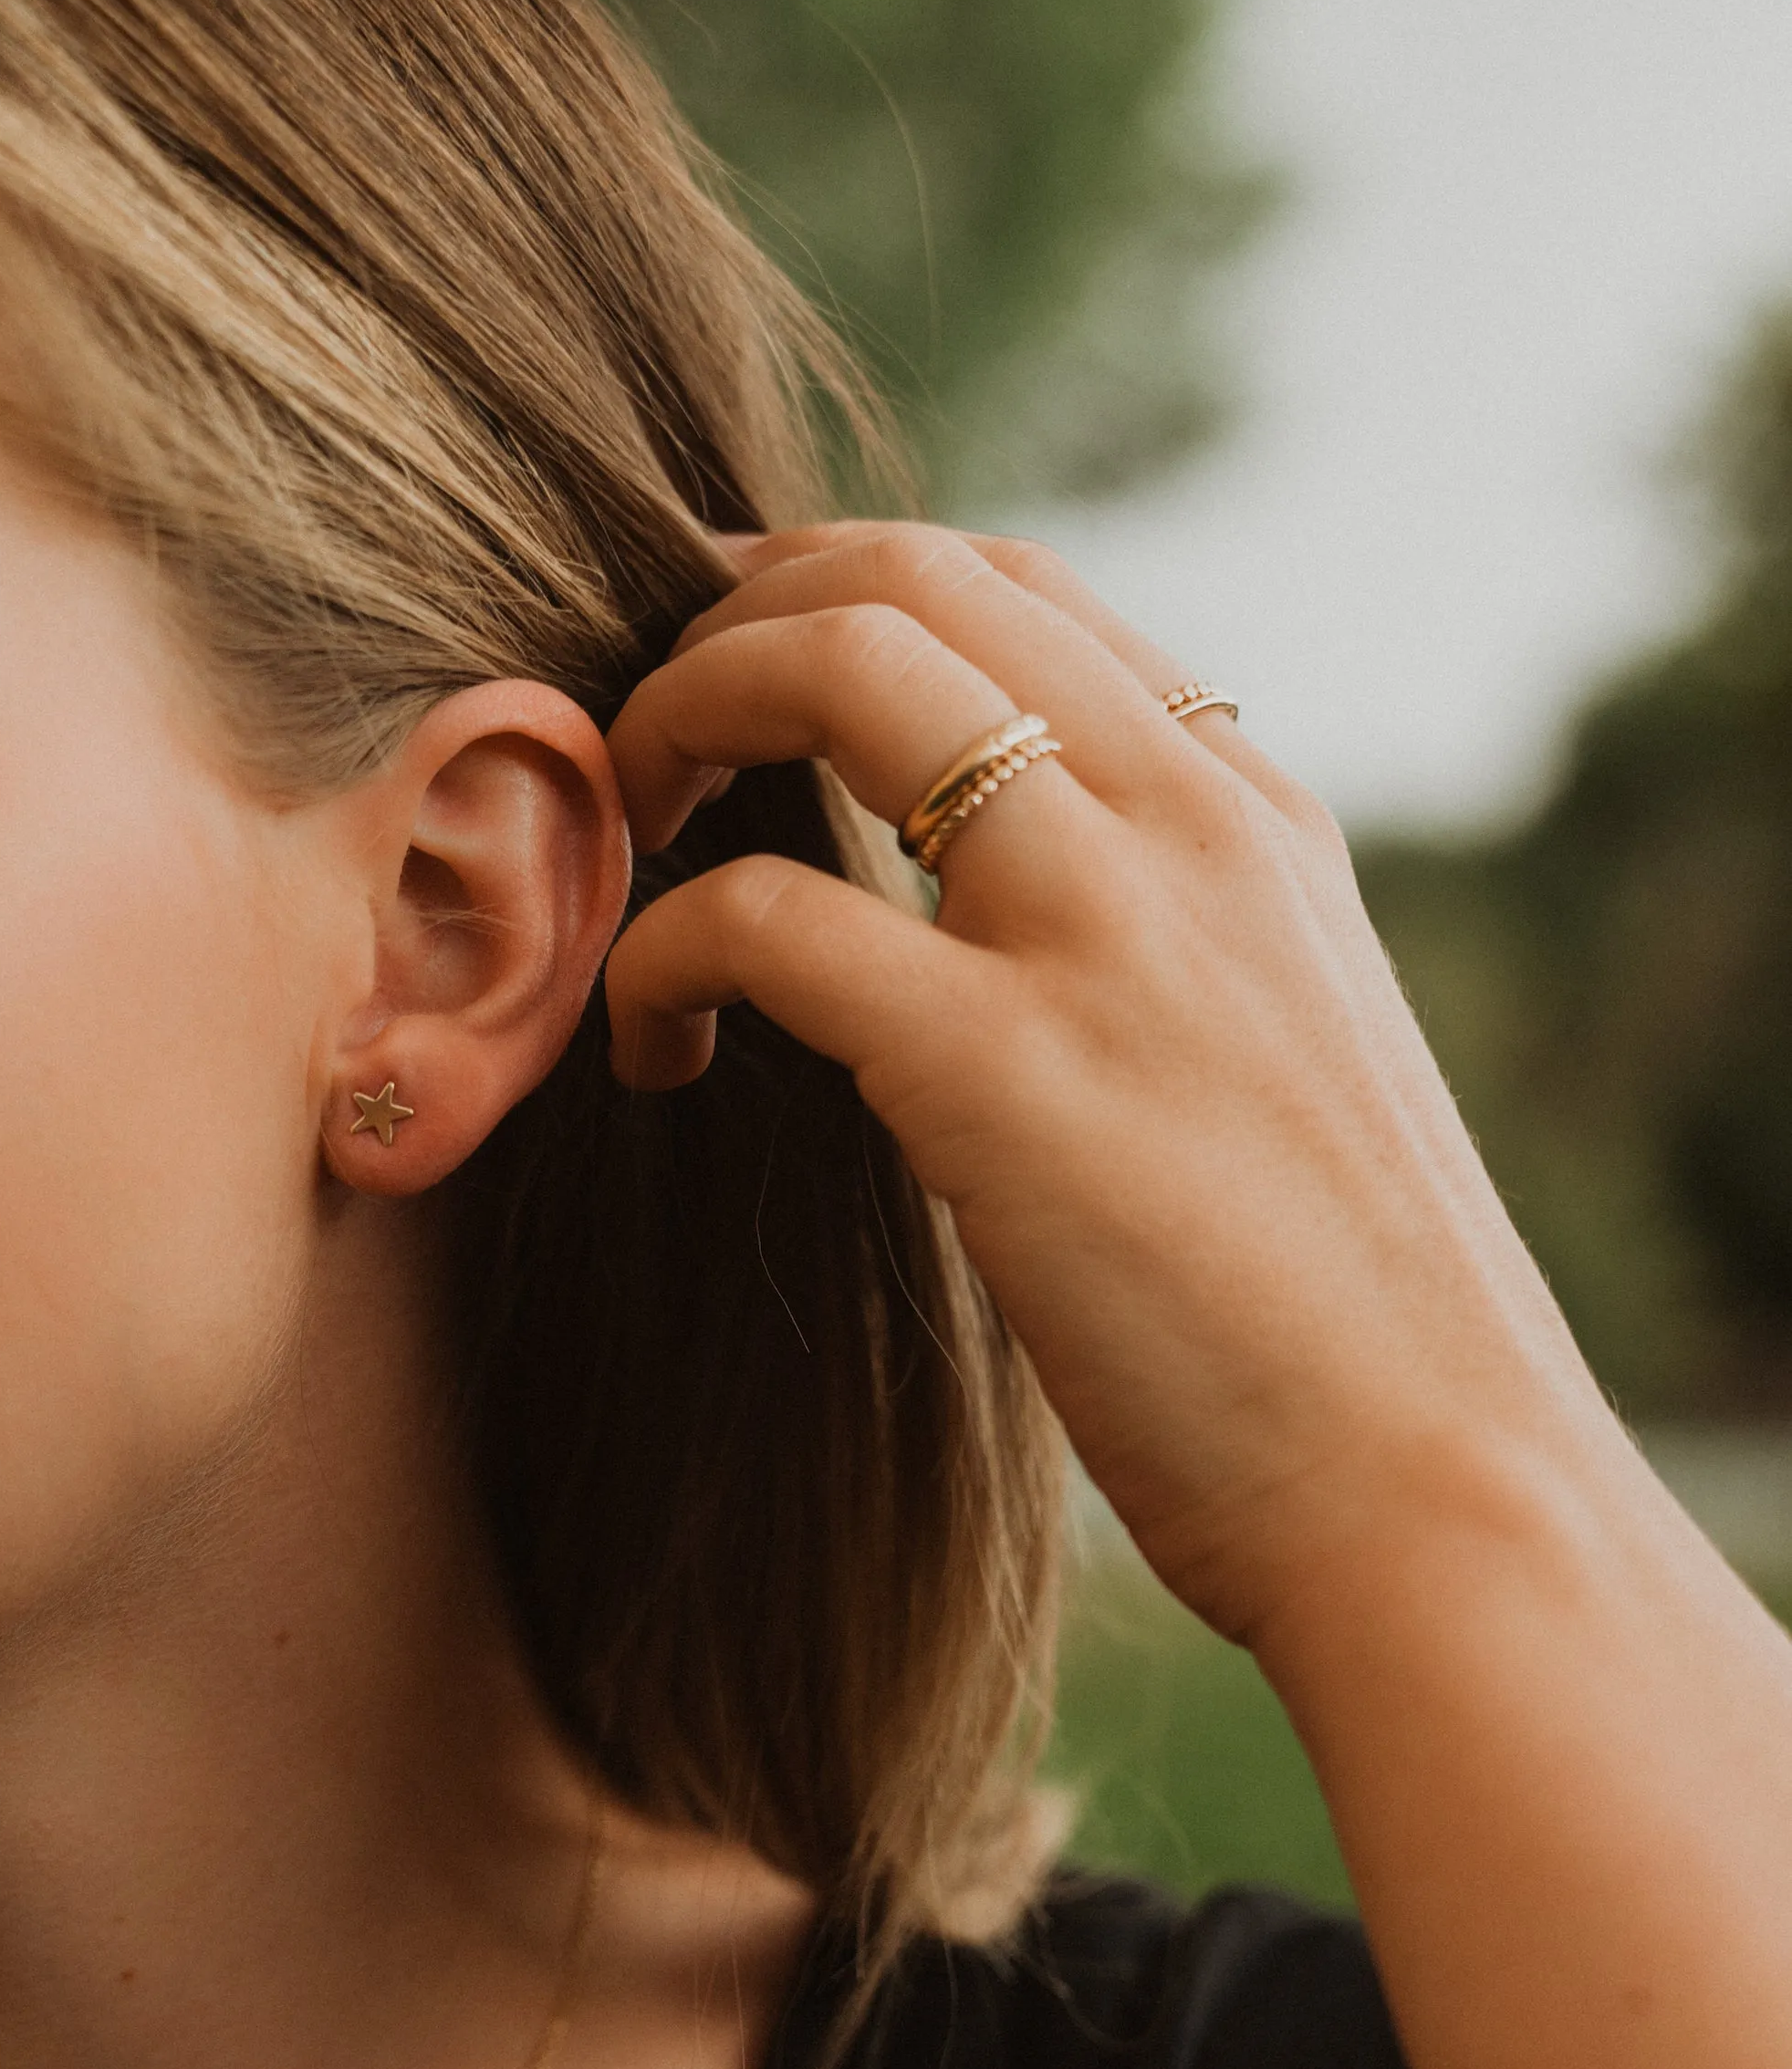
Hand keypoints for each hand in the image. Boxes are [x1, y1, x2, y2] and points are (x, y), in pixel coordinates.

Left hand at [604, 522, 1608, 1648]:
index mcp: (1256, 819)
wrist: (1441, 1493)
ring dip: (679, 721)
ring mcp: (1104, 929)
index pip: (1022, 591)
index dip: (839, 589)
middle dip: (731, 621)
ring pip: (837, 666)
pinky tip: (653, 1049)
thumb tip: (1016, 948)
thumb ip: (1172, 954)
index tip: (734, 669)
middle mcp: (1187, 826)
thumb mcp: (1286, 1062)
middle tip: (646, 744)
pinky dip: (660, 954)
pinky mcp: (1004, 1070)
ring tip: (627, 835)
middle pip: (911, 575)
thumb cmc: (1350, 1331)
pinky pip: (761, 917)